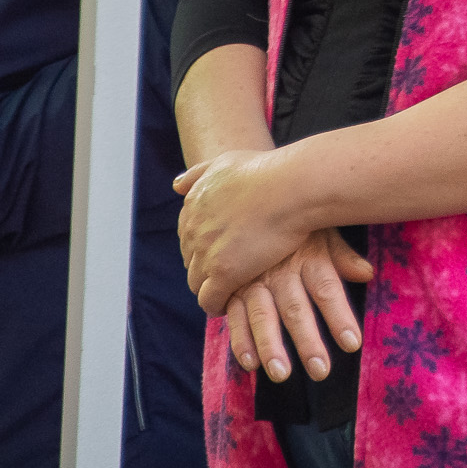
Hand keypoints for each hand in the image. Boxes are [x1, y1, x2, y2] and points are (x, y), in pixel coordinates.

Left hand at [174, 146, 315, 314]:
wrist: (290, 187)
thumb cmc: (267, 171)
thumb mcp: (225, 162)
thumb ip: (199, 174)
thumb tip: (176, 186)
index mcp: (192, 204)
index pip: (188, 236)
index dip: (206, 246)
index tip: (223, 251)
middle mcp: (193, 229)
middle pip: (190, 260)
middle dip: (206, 267)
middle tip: (230, 271)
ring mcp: (206, 252)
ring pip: (196, 283)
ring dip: (210, 288)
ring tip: (231, 291)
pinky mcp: (223, 273)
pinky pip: (209, 300)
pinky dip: (217, 305)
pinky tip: (230, 305)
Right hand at [217, 229, 376, 382]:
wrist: (247, 199)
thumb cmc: (293, 219)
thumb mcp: (320, 230)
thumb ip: (342, 255)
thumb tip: (367, 274)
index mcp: (307, 257)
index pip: (327, 289)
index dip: (339, 315)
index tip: (352, 344)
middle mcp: (281, 271)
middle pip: (296, 309)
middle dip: (308, 341)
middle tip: (320, 371)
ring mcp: (253, 279)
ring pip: (263, 316)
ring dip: (271, 346)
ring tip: (282, 374)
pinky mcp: (231, 286)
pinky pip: (235, 315)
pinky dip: (240, 339)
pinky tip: (249, 362)